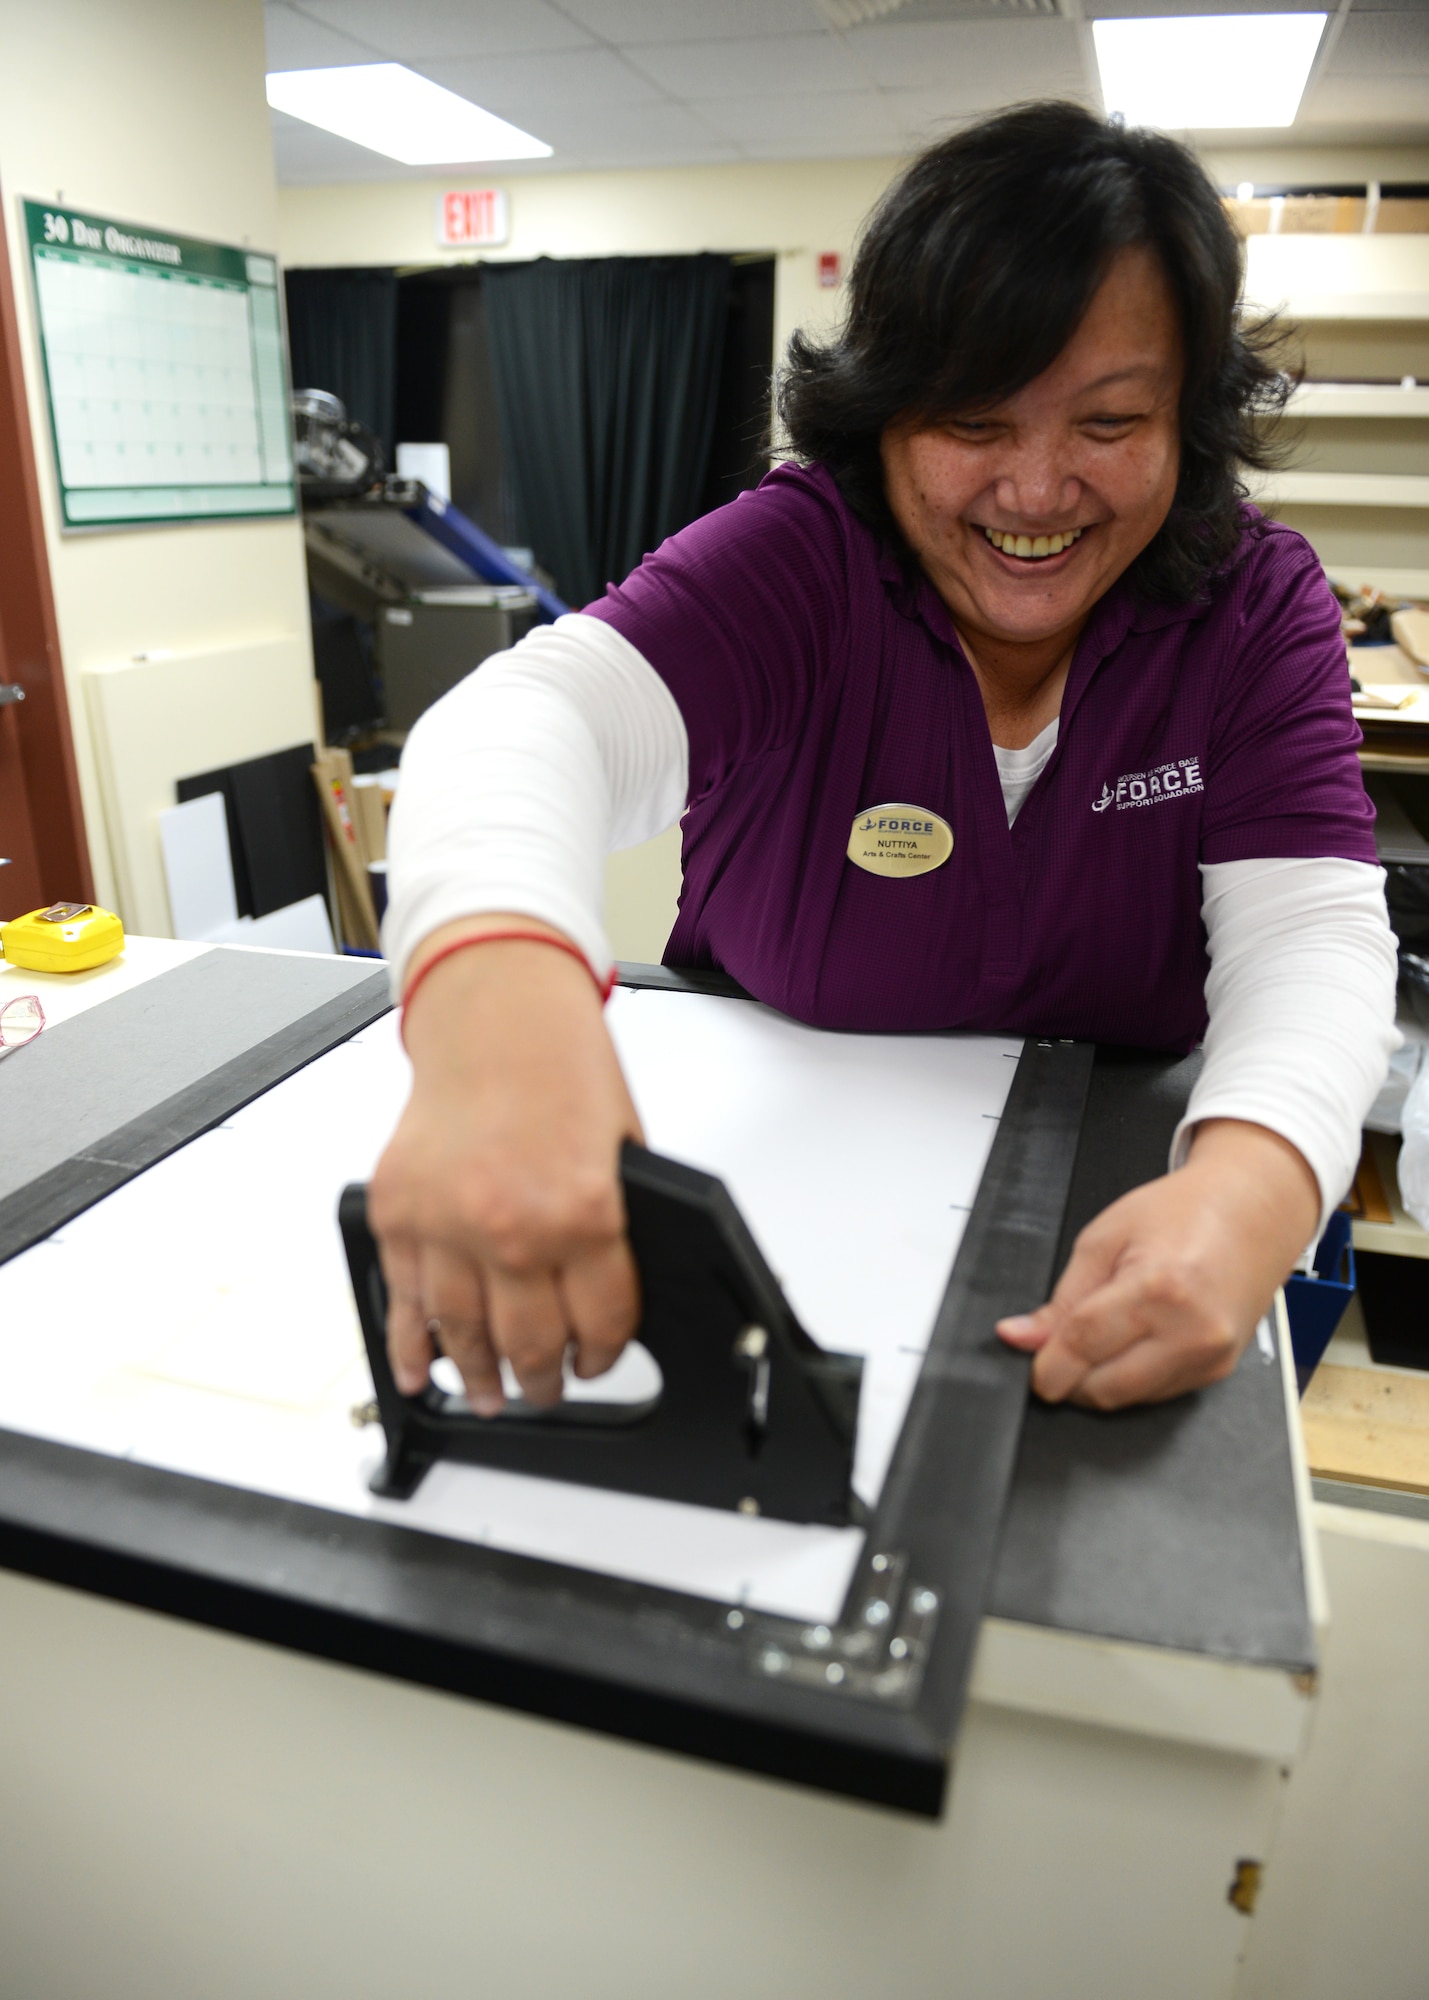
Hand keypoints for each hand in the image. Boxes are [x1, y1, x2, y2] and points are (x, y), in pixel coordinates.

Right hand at [367, 918, 642, 1412]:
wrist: (495, 1020)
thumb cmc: (562, 1072)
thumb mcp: (622, 1156)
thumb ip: (611, 1231)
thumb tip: (599, 1300)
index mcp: (583, 1213)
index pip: (601, 1322)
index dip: (603, 1354)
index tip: (596, 1361)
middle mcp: (511, 1226)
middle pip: (530, 1343)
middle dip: (544, 1379)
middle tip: (546, 1390)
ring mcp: (445, 1224)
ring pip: (462, 1335)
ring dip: (480, 1375)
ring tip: (493, 1394)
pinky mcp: (397, 1213)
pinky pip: (402, 1299)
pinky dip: (409, 1343)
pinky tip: (421, 1372)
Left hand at [995, 1119, 1319, 1408]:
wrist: (1251, 1211)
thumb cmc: (1183, 1212)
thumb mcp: (1104, 1238)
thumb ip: (1061, 1299)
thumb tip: (1020, 1338)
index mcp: (1159, 1289)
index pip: (1083, 1347)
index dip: (1045, 1364)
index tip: (1029, 1366)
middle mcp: (1192, 1332)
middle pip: (1105, 1388)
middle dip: (1069, 1378)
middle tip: (1057, 1350)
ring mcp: (1210, 1358)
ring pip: (1128, 1399)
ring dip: (1099, 1379)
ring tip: (1101, 1332)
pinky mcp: (1217, 1372)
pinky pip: (1155, 1394)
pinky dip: (1130, 1377)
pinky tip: (1131, 1340)